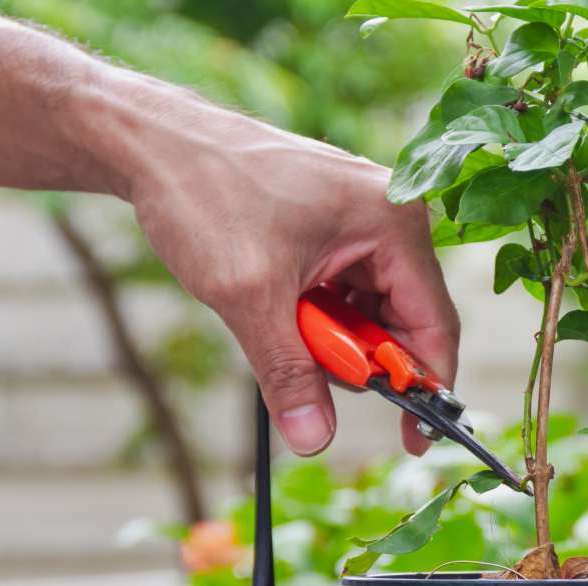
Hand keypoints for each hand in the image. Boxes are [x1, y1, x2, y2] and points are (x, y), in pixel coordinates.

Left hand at [118, 94, 459, 456]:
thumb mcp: (250, 296)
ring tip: (279, 320)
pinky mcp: (334, 229)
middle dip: (359, 356)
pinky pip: (345, 293)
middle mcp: (390, 217)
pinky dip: (316, 316)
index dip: (425, 386)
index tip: (413, 438)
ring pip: (370, 312)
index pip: (434, 323)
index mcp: (392, 222)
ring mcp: (362, 221)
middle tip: (309, 369)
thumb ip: (289, 373)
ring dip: (330, 337)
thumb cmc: (204, 194)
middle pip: (404, 320)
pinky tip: (280, 307)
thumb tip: (315, 437)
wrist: (153, 145)